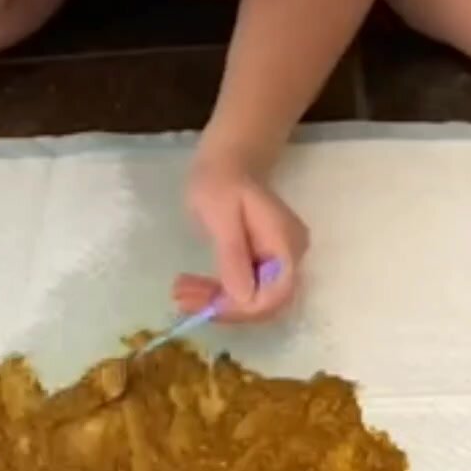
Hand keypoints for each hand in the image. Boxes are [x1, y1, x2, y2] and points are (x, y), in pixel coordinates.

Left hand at [177, 152, 308, 322]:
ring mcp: (279, 260)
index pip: (275, 294)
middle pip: (265, 302)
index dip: (242, 309)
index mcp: (285, 243)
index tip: (204, 306)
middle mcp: (290, 256)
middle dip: (224, 307)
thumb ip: (233, 254)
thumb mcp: (220, 214)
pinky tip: (193, 287)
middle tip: (182, 299)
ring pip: (253, 299)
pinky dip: (219, 292)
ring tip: (180, 292)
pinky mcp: (264, 262)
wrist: (227, 162)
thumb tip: (243, 297)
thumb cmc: (220, 180)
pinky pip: (246, 288)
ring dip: (217, 303)